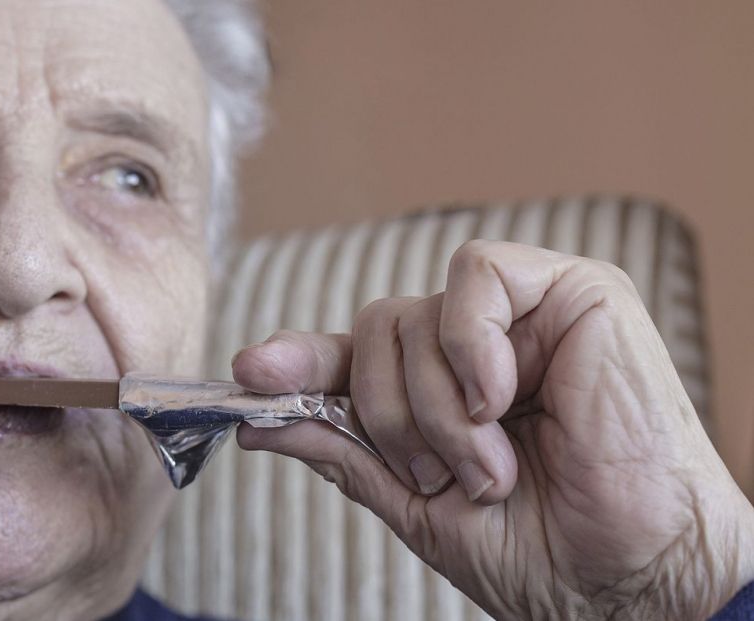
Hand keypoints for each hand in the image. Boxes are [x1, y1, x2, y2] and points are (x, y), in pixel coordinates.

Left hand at [232, 240, 753, 619]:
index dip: (301, 360)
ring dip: (436, 408)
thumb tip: (257, 422)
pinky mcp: (574, 290)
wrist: (624, 576)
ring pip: (412, 314)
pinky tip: (505, 399)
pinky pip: (476, 276)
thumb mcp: (413, 502)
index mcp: (444, 390)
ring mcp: (525, 315)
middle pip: (374, 331)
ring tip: (492, 465)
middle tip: (445, 477)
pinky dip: (470, 347)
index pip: (356, 355)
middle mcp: (479, 345)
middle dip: (387, 416)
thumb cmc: (538, 548)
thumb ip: (341, 447)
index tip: (250, 375)